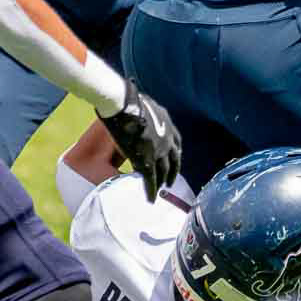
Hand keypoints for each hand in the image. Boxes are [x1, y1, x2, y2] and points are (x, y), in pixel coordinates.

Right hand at [100, 80, 182, 198]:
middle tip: (170, 181)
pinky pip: (151, 180)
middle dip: (172, 172)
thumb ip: (147, 116)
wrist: (124, 105)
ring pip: (163, 172)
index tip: (175, 160)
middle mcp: (168, 139)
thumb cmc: (129, 101)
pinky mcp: (146, 161)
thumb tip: (138, 115)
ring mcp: (158, 151)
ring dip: (162, 183)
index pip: (177, 143)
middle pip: (174, 160)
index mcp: (168, 124)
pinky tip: (151, 199)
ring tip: (160, 191)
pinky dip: (151, 191)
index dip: (175, 154)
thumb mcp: (145, 107)